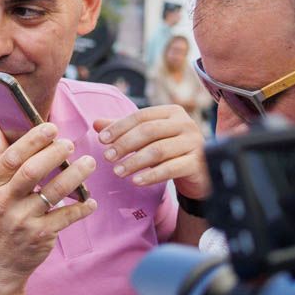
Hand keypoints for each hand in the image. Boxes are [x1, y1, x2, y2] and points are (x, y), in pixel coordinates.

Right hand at [0, 124, 98, 294]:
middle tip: (71, 144)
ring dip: (76, 175)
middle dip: (55, 153)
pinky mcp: (40, 236)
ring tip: (89, 163)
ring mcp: (21, 220)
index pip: (11, 157)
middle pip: (32, 171)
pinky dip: (82, 207)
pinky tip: (90, 201)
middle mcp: (2, 202)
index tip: (51, 127)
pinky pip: (67, 216)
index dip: (33, 139)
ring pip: (54, 192)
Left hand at [94, 104, 211, 200]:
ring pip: (159, 150)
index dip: (119, 127)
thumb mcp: (146, 139)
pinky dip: (151, 175)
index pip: (141, 116)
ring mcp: (195, 143)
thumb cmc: (168, 151)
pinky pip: (171, 168)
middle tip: (107, 157)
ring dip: (134, 161)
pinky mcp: (199, 163)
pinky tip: (136, 181)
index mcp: (172, 112)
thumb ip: (124, 130)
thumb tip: (96, 124)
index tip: (101, 140)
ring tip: (117, 172)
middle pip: (149, 131)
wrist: (198, 173)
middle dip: (125, 144)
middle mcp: (186, 124)